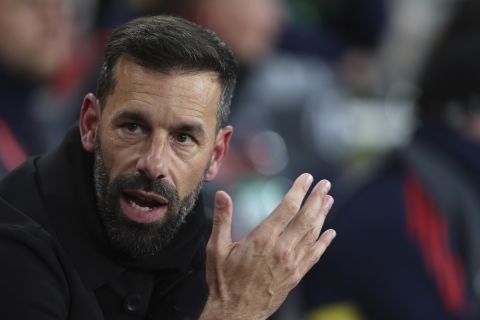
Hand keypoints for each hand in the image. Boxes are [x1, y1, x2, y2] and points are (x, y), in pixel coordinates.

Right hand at [200, 173, 335, 319]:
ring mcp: (291, 263)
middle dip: (317, 198)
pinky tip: (331, 233)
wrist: (235, 313)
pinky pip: (315, 255)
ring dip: (322, 215)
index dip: (299, 190)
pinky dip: (324, 242)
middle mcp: (281, 249)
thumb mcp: (215, 248)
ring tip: (328, 200)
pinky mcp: (296, 276)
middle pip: (306, 218)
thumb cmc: (224, 281)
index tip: (306, 178)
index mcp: (262, 239)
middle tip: (325, 184)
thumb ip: (222, 219)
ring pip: (313, 234)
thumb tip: (221, 194)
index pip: (287, 208)